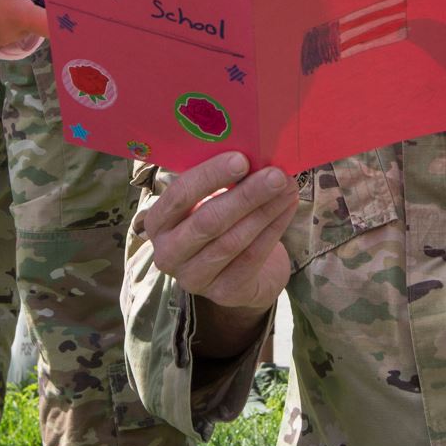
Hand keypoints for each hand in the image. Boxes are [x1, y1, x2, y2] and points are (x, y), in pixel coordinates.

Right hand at [140, 152, 295, 341]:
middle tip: (275, 174)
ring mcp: (193, 278)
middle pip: (208, 221)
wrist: (238, 272)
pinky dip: (273, 230)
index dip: (210, 176)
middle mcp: (167, 254)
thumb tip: (256, 152)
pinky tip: (288, 208)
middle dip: (245, 195)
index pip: (179, 196)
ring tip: (287, 187)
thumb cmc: (219, 221)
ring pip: (232, 241)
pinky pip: (252, 258)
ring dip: (264, 211)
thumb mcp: (209, 199)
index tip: (242, 159)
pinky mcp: (223, 293)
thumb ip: (221, 180)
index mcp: (158, 222)